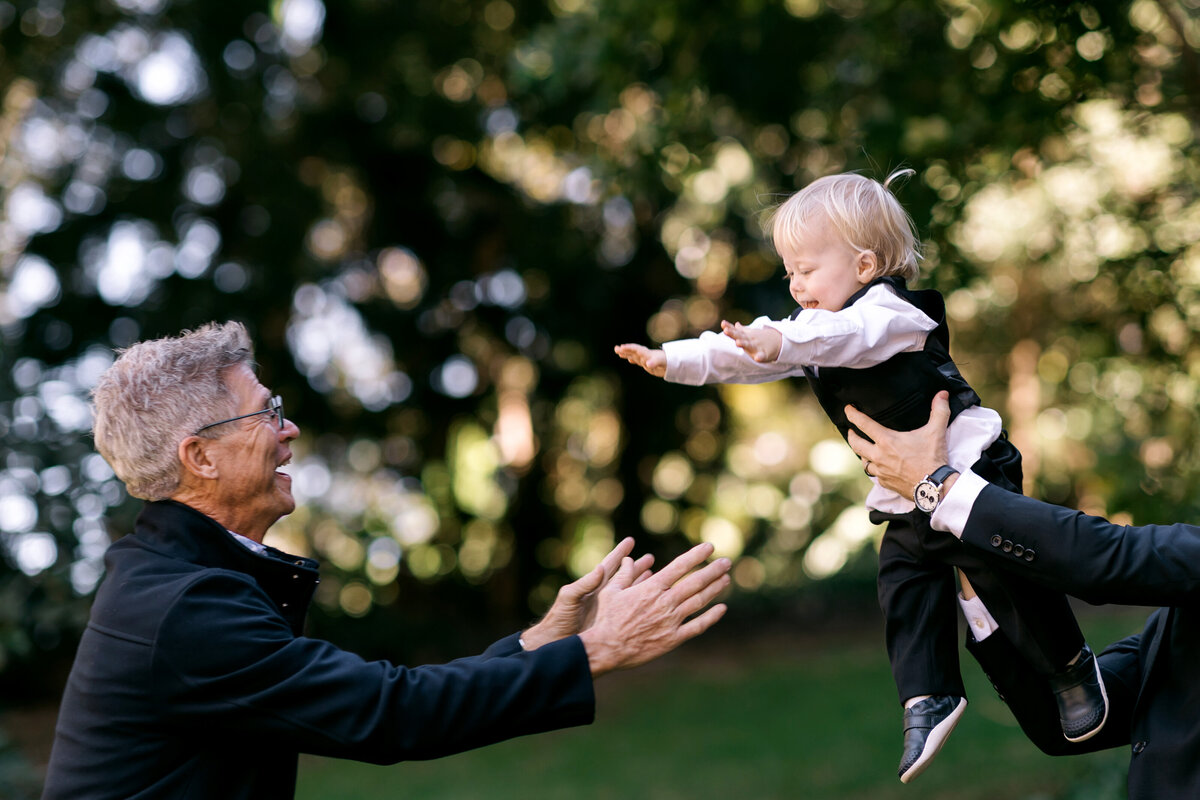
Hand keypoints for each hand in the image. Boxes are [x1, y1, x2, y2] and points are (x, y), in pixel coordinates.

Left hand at [521, 538, 654, 649]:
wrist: (557, 642)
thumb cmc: (559, 618)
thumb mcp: (568, 597)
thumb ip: (584, 583)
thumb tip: (600, 567)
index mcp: (592, 585)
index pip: (609, 565)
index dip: (619, 553)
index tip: (630, 541)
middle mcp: (602, 594)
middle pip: (623, 576)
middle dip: (636, 566)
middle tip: (651, 557)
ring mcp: (607, 608)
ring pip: (628, 591)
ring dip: (641, 582)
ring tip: (654, 574)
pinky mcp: (611, 621)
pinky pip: (628, 608)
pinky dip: (638, 601)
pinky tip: (648, 596)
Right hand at [579, 542, 730, 676]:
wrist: (607, 648)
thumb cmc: (607, 618)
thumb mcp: (611, 591)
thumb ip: (623, 574)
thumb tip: (627, 558)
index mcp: (651, 588)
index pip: (679, 566)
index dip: (696, 555)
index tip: (710, 547)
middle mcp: (665, 602)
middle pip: (695, 582)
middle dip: (713, 570)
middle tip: (727, 562)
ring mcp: (671, 621)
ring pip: (699, 602)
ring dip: (715, 589)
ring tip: (726, 579)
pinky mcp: (673, 638)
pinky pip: (697, 627)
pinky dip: (711, 617)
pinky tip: (722, 609)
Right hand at [614, 344, 666, 377]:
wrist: (674, 364)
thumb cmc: (667, 361)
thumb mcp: (661, 362)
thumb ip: (654, 362)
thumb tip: (648, 364)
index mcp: (647, 353)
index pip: (636, 349)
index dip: (629, 348)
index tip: (621, 347)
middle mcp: (645, 355)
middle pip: (633, 351)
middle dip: (625, 350)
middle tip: (616, 348)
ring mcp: (646, 359)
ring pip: (634, 356)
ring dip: (626, 354)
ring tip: (618, 352)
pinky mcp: (648, 364)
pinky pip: (639, 361)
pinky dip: (633, 360)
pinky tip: (630, 360)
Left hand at [721, 320, 781, 362]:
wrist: (779, 341)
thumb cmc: (760, 338)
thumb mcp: (749, 334)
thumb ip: (739, 330)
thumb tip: (735, 324)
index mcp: (746, 336)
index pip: (736, 332)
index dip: (729, 328)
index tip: (723, 324)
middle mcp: (750, 340)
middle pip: (740, 337)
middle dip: (733, 334)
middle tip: (726, 331)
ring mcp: (757, 346)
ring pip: (749, 345)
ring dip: (743, 343)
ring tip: (738, 342)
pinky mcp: (764, 354)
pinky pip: (762, 356)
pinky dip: (760, 357)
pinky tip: (757, 358)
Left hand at [844, 391, 951, 497]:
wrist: (934, 487)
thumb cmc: (933, 459)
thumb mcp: (936, 431)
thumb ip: (939, 410)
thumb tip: (942, 394)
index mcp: (887, 441)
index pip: (863, 424)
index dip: (853, 414)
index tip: (848, 409)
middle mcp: (879, 456)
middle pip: (856, 444)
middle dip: (851, 436)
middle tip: (851, 431)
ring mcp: (881, 471)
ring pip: (863, 461)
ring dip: (862, 454)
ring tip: (863, 449)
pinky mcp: (885, 482)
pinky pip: (874, 474)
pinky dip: (874, 469)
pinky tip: (878, 467)